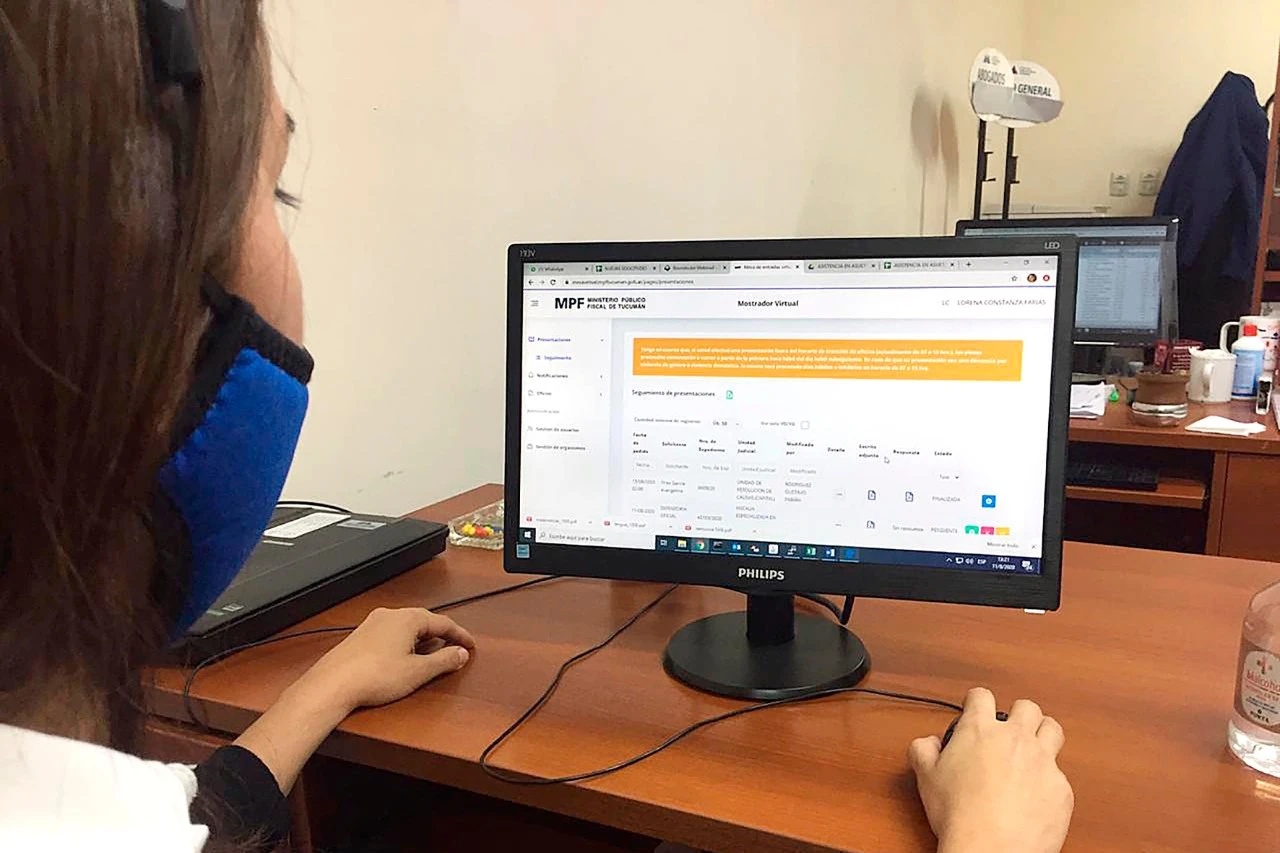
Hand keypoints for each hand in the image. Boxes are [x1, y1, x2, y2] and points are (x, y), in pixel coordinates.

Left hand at [302, 607, 476, 712]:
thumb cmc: (373, 676)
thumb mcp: (418, 672)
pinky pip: (390, 634)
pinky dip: (404, 643)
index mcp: (407, 619)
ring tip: (432, 655)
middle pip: (424, 621)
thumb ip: (443, 661)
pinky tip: (404, 659)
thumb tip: (460, 653)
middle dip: (441, 635)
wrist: (333, 685)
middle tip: (455, 648)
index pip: (443, 622)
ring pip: (405, 627)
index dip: (459, 635)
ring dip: (422, 640)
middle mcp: (389, 616)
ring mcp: (372, 625)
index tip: (470, 645)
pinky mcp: (360, 638)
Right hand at [908, 688, 1072, 852]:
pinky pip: (1060, 774)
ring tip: (1033, 748)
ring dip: (1043, 734)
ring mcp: (1042, 761)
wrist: (991, 848)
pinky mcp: (1061, 788)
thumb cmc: (958, 814)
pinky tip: (1036, 794)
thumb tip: (928, 743)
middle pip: (1027, 707)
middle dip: (1019, 714)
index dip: (977, 700)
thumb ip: (923, 750)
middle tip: (1010, 730)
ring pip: (1053, 729)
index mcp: (980, 731)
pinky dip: (1049, 779)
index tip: (976, 709)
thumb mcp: (926, 777)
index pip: (982, 696)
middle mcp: (1015, 738)